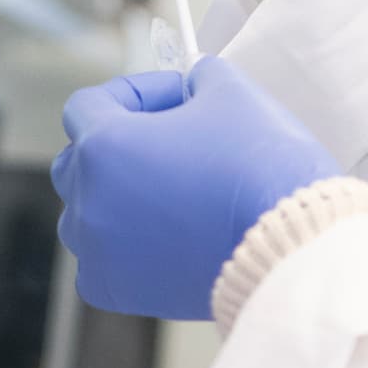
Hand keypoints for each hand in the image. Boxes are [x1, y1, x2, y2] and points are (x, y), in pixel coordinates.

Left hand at [52, 59, 339, 320]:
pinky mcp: (117, 290)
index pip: (88, 105)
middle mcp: (88, 200)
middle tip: (173, 142)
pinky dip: (122, 247)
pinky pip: (100, 260)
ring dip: (115, 196)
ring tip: (168, 191)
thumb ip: (197, 78)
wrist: (289, 246)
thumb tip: (192, 84)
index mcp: (104, 146)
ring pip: (84, 214)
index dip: (132, 93)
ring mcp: (98, 250)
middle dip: (118, 144)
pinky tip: (163, 234)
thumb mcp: (232, 92)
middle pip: (78, 161)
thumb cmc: (260, 166)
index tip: (172, 99)